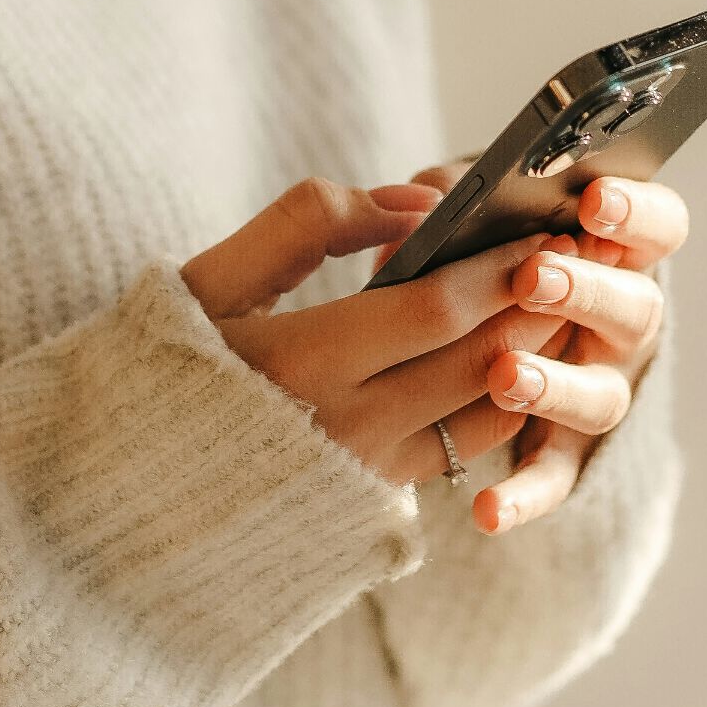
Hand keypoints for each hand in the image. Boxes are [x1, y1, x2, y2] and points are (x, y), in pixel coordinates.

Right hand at [181, 179, 562, 484]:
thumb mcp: (210, 281)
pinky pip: (462, 450)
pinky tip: (516, 356)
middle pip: (477, 362)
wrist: (126, 496)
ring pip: (485, 413)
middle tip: (580, 256)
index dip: (498, 267)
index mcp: (297, 365)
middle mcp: (344, 430)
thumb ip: (307, 225)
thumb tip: (412, 203)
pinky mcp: (374, 502)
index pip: (434, 311)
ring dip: (535, 355)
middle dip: (537, 304)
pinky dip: (501, 400)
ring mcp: (364, 475)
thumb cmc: (164, 368)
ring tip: (563, 301)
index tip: (541, 226)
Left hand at [391, 162, 688, 534]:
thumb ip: (458, 196)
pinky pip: (553, 478)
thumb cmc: (475, 253)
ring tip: (504, 377)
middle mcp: (621, 324)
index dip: (636, 213)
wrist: (456, 341)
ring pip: (604, 397)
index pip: (660, 225)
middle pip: (638, 308)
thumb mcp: (470, 213)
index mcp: (615, 252)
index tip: (593, 202)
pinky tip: (486, 511)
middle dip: (586, 291)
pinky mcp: (564, 452)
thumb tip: (432, 200)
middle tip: (534, 277)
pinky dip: (524, 496)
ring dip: (558, 385)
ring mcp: (599, 389)